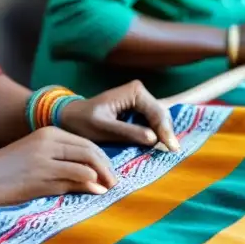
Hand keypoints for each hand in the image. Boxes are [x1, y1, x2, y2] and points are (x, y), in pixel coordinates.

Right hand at [0, 127, 118, 206]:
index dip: (104, 159)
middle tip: (116, 183)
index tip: (111, 173)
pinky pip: (72, 179)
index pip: (87, 143)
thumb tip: (94, 179)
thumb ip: (63, 164)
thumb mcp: (37, 159)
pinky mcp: (39, 177)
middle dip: (107, 168)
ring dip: (102, 178)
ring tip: (109, 189)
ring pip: (85, 165)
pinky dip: (87, 185)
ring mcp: (45, 159)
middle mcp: (49, 142)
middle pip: (90, 152)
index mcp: (49, 133)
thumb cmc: (7, 170)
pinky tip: (94, 192)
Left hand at [60, 80, 179, 151]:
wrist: (71, 117)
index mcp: (134, 92)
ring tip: (168, 151)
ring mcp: (140, 100)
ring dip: (163, 133)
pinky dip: (156, 133)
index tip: (171, 148)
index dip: (165, 130)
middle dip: (167, 132)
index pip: (156, 112)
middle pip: (162, 114)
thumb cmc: (83, 122)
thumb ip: (127, 132)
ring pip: (160, 118)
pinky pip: (152, 121)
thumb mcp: (103, 129)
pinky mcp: (138, 109)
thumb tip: (153, 138)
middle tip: (172, 152)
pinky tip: (159, 146)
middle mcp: (140, 91)